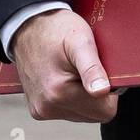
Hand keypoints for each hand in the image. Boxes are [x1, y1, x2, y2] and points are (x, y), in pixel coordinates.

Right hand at [10, 8, 118, 123]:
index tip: (102, 70)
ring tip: (75, 70)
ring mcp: (41, 110)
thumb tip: (101, 92)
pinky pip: (68, 111)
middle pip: (94, 114)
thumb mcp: (80, 41)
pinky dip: (72, 97)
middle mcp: (47, 107)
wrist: (28, 25)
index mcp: (59, 93)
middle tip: (86, 67)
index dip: (111, 91)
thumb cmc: (57, 29)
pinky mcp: (38, 110)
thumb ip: (92, 68)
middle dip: (97, 94)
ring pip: (82, 114)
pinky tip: (65, 76)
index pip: (105, 111)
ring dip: (84, 96)